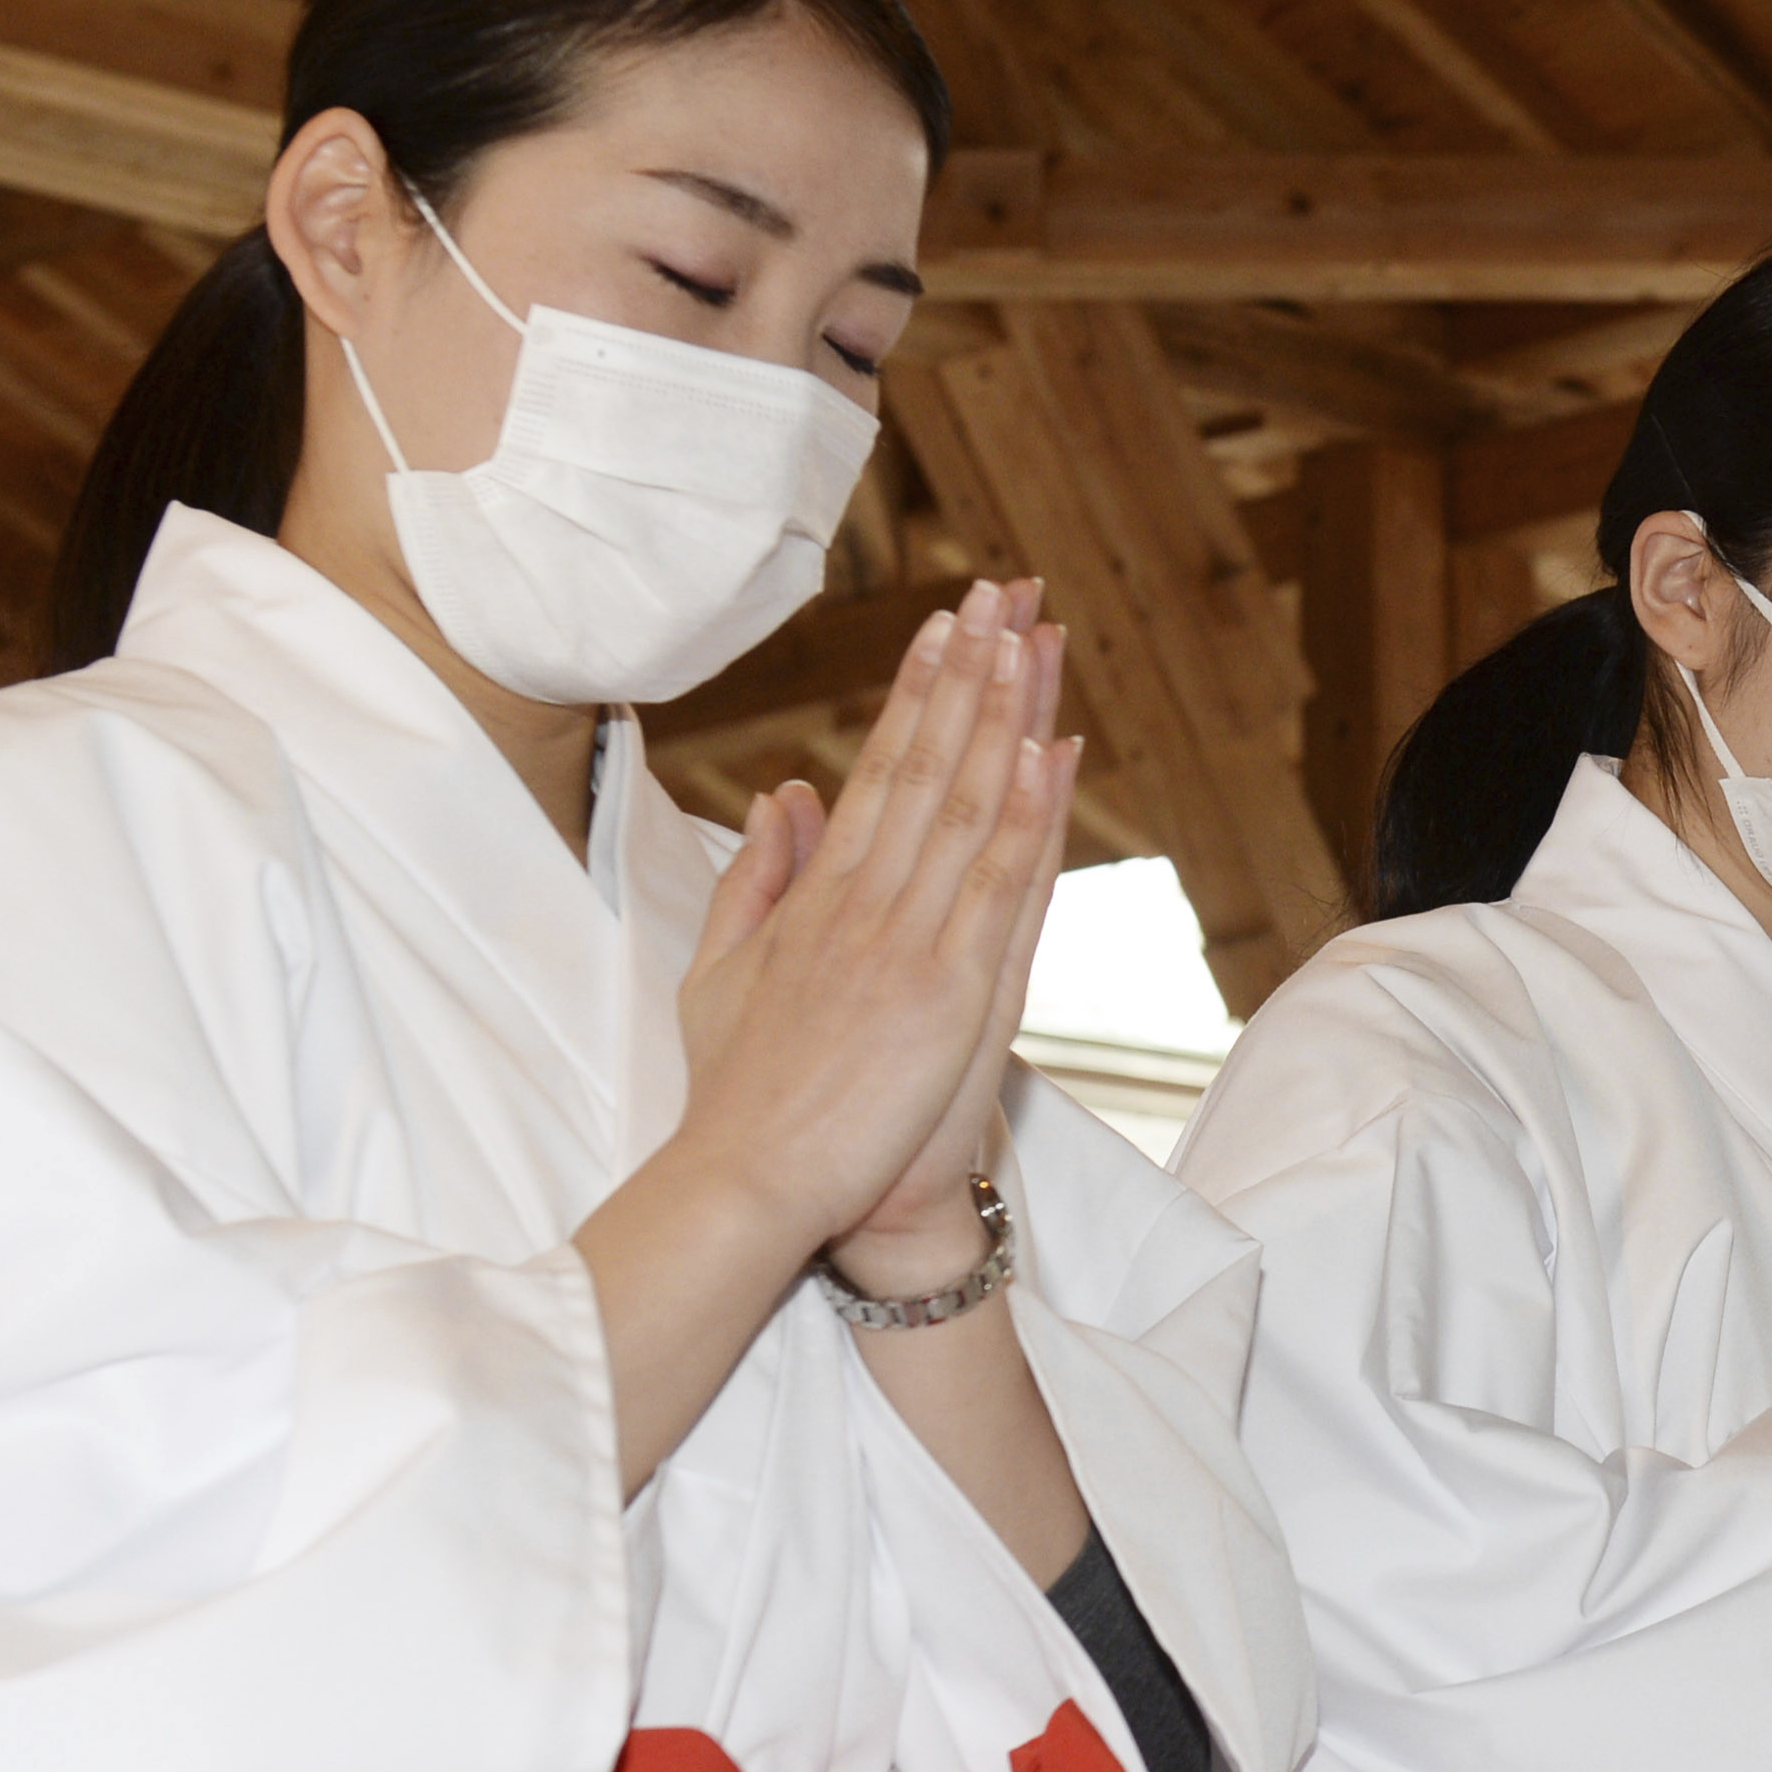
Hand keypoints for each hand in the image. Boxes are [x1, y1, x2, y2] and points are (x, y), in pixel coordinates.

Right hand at [668, 581, 1075, 1271]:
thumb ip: (755, 878)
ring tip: (1034, 633)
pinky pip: (998, 885)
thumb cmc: (740, 1093)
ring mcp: (910, 941)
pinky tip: (1050, 750)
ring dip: (1007, 714)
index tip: (951, 624)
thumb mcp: (722, 972)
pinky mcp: (951, 991)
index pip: (880, 769)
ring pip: (970, 805)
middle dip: (972, 670)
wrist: (749, 1184)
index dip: (921, 692)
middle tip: (1008, 587)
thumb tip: (782, 794)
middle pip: (931, 762)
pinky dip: (1027, 815)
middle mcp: (867, 900)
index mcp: (820, 895)